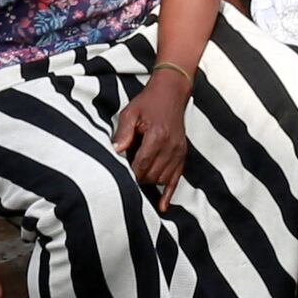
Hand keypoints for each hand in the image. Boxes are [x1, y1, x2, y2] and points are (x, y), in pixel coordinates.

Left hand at [110, 62, 194, 198]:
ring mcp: (179, 152)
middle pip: (152, 175)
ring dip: (149, 182)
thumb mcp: (131, 112)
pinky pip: (177, 179)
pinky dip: (169, 193)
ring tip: (137, 178)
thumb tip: (115, 151)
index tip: (118, 179)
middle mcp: (171, 146)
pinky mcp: (182, 154)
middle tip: (124, 177)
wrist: (171, 92)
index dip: (129, 174)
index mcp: (157, 136)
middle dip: (138, 179)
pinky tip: (163, 206)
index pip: (141, 165)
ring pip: (162, 179)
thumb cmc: (148, 102)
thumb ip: (123, 132)